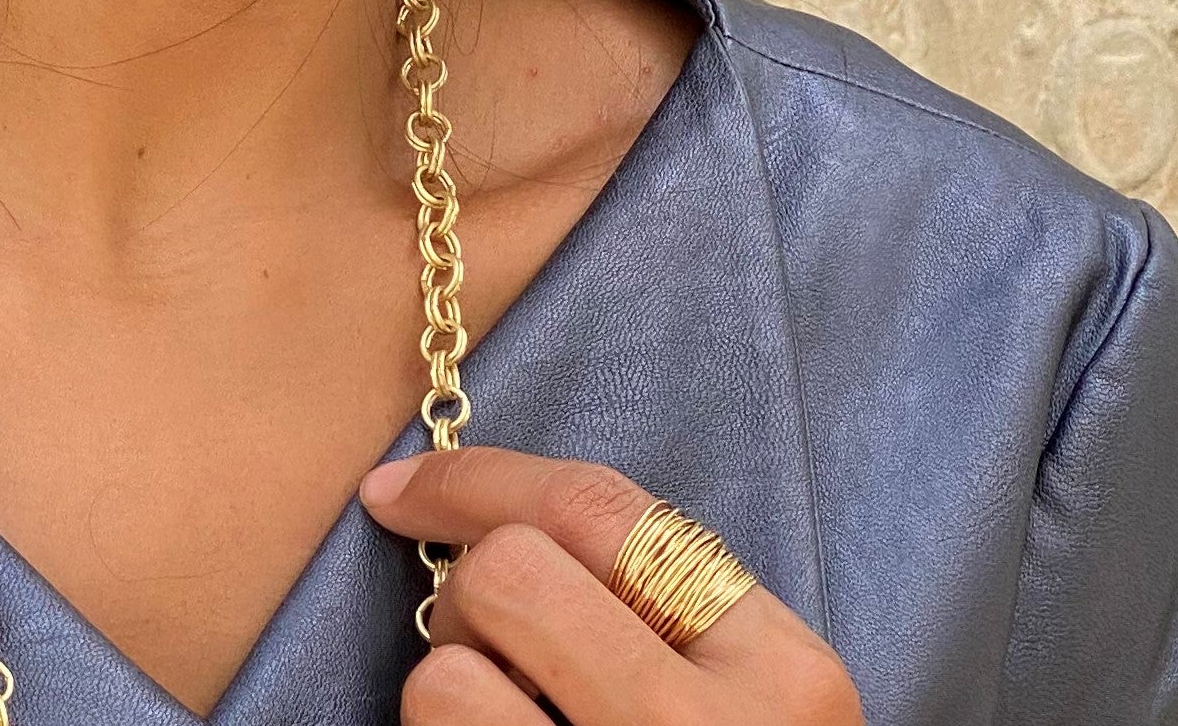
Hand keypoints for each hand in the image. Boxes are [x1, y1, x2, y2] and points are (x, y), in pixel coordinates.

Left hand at [358, 446, 861, 725]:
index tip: (395, 487)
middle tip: (490, 647)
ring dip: (446, 695)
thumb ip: (660, 610)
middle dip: (468, 594)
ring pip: (444, 681)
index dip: (473, 477)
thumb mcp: (746, 699)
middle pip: (509, 573)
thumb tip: (477, 515)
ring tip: (502, 725)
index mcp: (782, 674)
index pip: (598, 508)